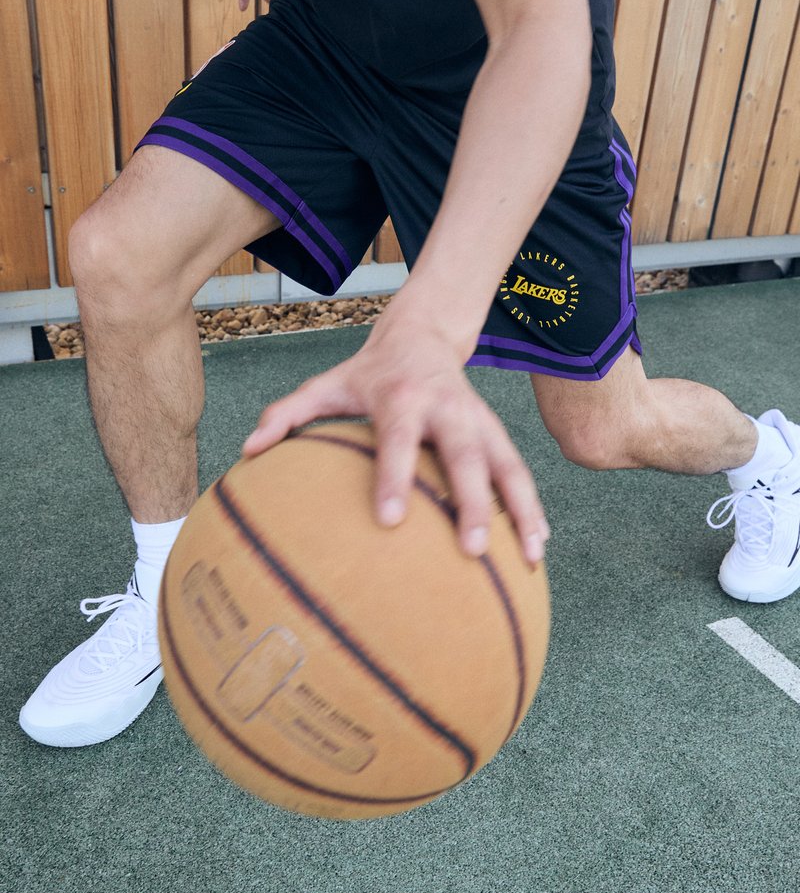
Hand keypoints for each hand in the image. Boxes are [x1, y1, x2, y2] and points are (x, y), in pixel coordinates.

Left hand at [242, 304, 548, 564]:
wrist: (423, 334)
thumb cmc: (368, 373)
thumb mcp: (326, 384)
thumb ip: (286, 414)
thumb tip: (248, 450)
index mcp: (401, 399)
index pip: (398, 440)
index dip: (393, 477)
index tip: (388, 520)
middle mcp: (448, 409)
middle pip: (465, 455)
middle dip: (473, 501)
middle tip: (472, 549)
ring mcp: (479, 421)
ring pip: (507, 465)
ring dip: (521, 510)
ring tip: (531, 557)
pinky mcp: (497, 433)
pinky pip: (519, 472)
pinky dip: (532, 508)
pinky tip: (539, 547)